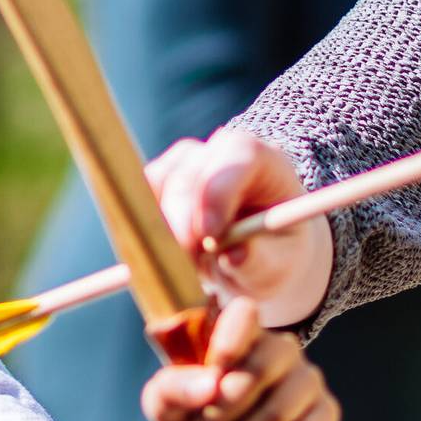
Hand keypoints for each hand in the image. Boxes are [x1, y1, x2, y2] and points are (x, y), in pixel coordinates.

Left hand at [143, 297, 339, 420]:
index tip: (214, 368)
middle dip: (228, 406)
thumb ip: (172, 388)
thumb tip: (209, 385)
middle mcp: (279, 350)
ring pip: (282, 409)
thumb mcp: (163, 407)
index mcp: (238, 335)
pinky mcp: (325, 416)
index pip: (245, 313)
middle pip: (268, 362)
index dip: (232, 337)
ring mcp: (307, 381)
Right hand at [147, 129, 331, 325]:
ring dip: (166, 228)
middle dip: (182, 220)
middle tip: (187, 264)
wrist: (258, 261)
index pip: (239, 153)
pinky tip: (172, 254)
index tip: (210, 236)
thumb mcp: (280, 268)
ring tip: (193, 265)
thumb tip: (235, 256)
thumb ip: (260, 261)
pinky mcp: (162, 180)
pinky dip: (148, 227)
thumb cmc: (276, 259)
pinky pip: (140, 196)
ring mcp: (189, 162)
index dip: (218, 191)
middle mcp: (224, 153)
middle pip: (191, 172)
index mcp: (267, 161)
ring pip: (160, 183)